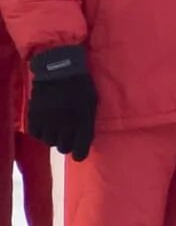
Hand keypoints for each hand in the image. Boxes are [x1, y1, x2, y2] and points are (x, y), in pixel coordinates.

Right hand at [22, 45, 93, 159]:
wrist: (59, 71)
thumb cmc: (81, 85)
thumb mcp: (92, 103)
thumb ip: (88, 121)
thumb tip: (83, 137)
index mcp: (82, 122)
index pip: (80, 150)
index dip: (80, 154)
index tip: (79, 153)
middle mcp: (65, 126)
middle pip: (64, 148)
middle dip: (67, 143)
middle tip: (67, 134)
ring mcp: (48, 123)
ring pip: (50, 142)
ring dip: (54, 136)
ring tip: (56, 125)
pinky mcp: (34, 118)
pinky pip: (37, 134)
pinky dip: (41, 131)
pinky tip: (46, 123)